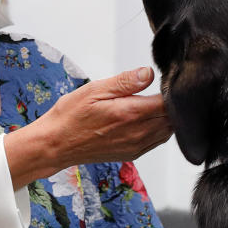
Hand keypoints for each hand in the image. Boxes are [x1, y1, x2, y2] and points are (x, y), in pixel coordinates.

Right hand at [4, 67, 170, 188]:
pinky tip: (145, 119)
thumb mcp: (94, 90)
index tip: (161, 81)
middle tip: (155, 90)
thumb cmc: (70, 117)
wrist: (55, 145)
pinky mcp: (132, 153)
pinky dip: (158, 129)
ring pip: (168, 130)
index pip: (168, 101)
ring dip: (164, 117)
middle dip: (169, 103)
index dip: (168, 89)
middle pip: (171, 117)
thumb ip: (125, 82)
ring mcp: (136, 146)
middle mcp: (137, 132)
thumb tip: (148, 73)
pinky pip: (157, 141)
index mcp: (130, 113)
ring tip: (150, 104)